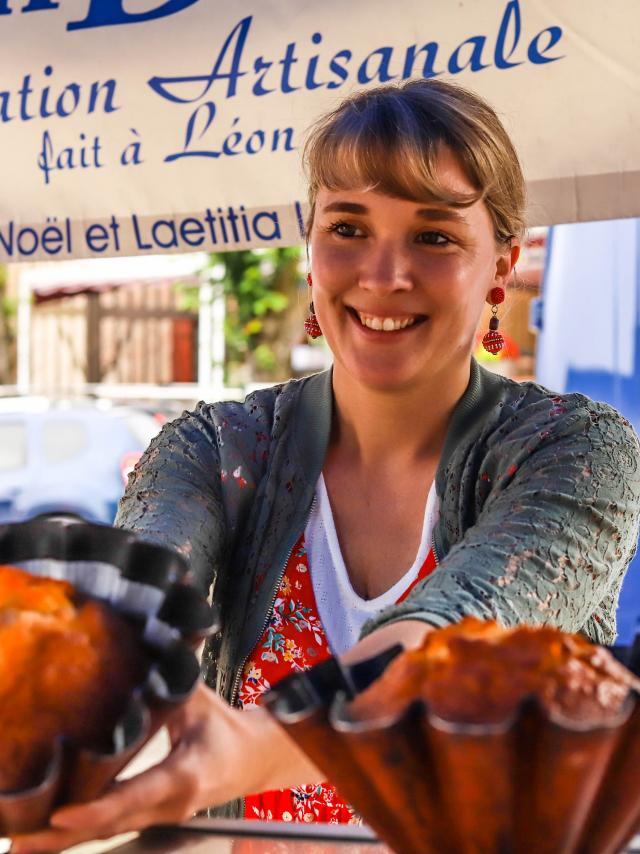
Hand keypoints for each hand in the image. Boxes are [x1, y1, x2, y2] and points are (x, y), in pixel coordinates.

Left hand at [10, 683, 320, 853]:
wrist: (254, 760)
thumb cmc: (225, 727)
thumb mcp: (197, 700)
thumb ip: (169, 675)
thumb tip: (150, 638)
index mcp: (182, 776)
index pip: (133, 796)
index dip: (96, 808)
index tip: (60, 813)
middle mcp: (167, 805)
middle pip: (108, 825)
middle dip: (60, 836)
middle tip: (16, 838)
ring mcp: (157, 817)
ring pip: (105, 833)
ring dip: (61, 841)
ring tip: (18, 840)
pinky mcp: (149, 818)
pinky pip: (109, 828)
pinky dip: (77, 832)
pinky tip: (44, 834)